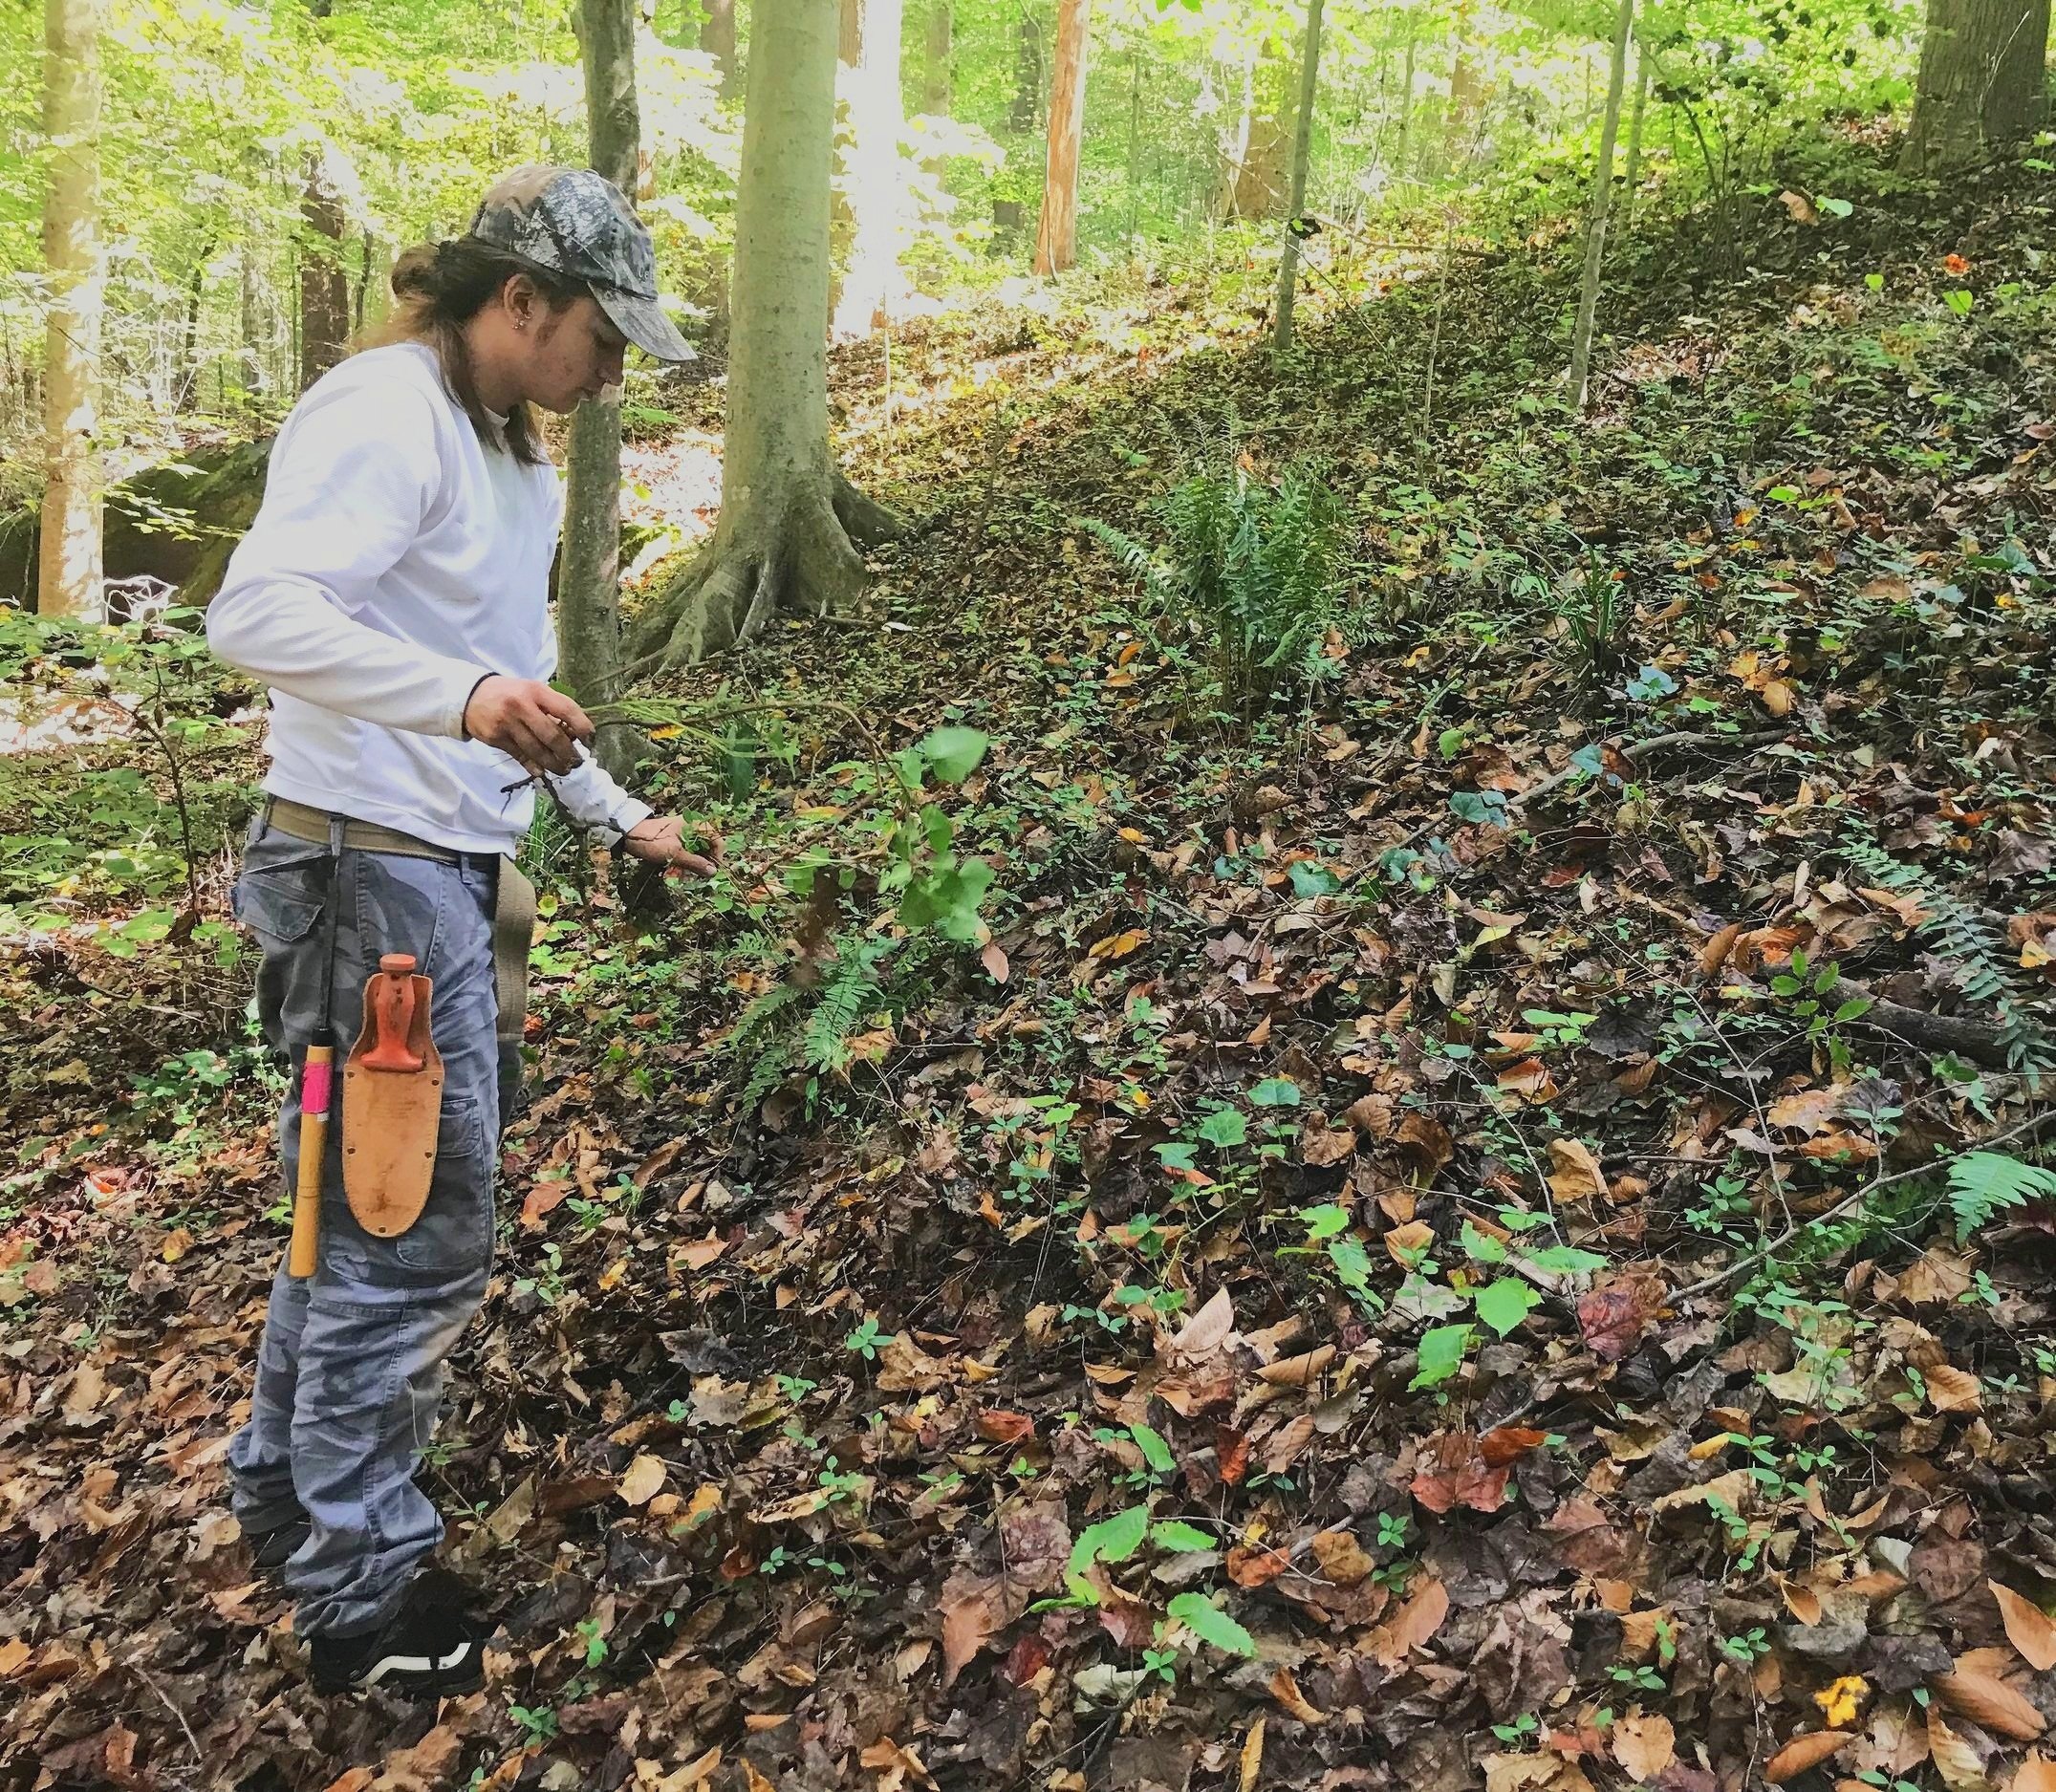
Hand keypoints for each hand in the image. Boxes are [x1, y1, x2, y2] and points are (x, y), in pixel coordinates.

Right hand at [462, 676, 592, 776]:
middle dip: (568, 753)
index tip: (590, 740)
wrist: (470, 696)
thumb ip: (552, 708)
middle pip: (552, 735)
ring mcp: (507, 723)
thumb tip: (574, 734)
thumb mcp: (531, 691)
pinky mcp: (496, 738)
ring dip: (554, 764)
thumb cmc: (510, 694)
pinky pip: (520, 756)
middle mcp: (522, 706)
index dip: (583, 726)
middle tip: (578, 762)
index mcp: (536, 691)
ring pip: (537, 750)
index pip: (566, 709)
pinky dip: (533, 766)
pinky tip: (542, 772)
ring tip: (564, 770)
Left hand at [621, 815, 718, 876]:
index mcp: (694, 825)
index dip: (718, 855)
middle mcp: (691, 827)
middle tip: (696, 876)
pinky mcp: (675, 840)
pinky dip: (684, 862)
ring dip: (693, 864)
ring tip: (683, 876)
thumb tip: (713, 872)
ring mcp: (683, 833)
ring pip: (697, 851)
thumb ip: (695, 863)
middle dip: (703, 863)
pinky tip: (677, 871)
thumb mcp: (674, 854)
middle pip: (707, 846)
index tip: (712, 870)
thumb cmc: (652, 841)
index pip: (717, 839)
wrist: (627, 834)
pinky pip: (686, 851)